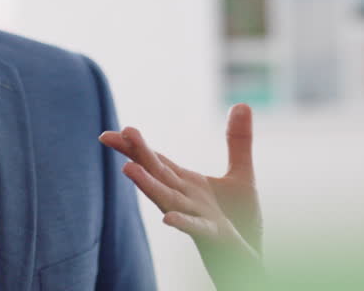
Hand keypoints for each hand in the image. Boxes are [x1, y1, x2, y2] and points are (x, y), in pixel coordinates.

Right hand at [100, 104, 263, 288]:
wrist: (249, 260)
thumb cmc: (239, 222)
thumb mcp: (242, 175)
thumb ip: (237, 140)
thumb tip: (242, 103)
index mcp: (188, 184)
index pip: (158, 161)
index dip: (137, 146)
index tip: (114, 131)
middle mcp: (186, 199)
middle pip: (159, 174)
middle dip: (139, 154)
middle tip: (118, 133)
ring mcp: (197, 218)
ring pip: (168, 200)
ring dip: (148, 186)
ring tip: (128, 168)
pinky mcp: (215, 236)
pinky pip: (196, 229)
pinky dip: (182, 223)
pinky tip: (168, 218)